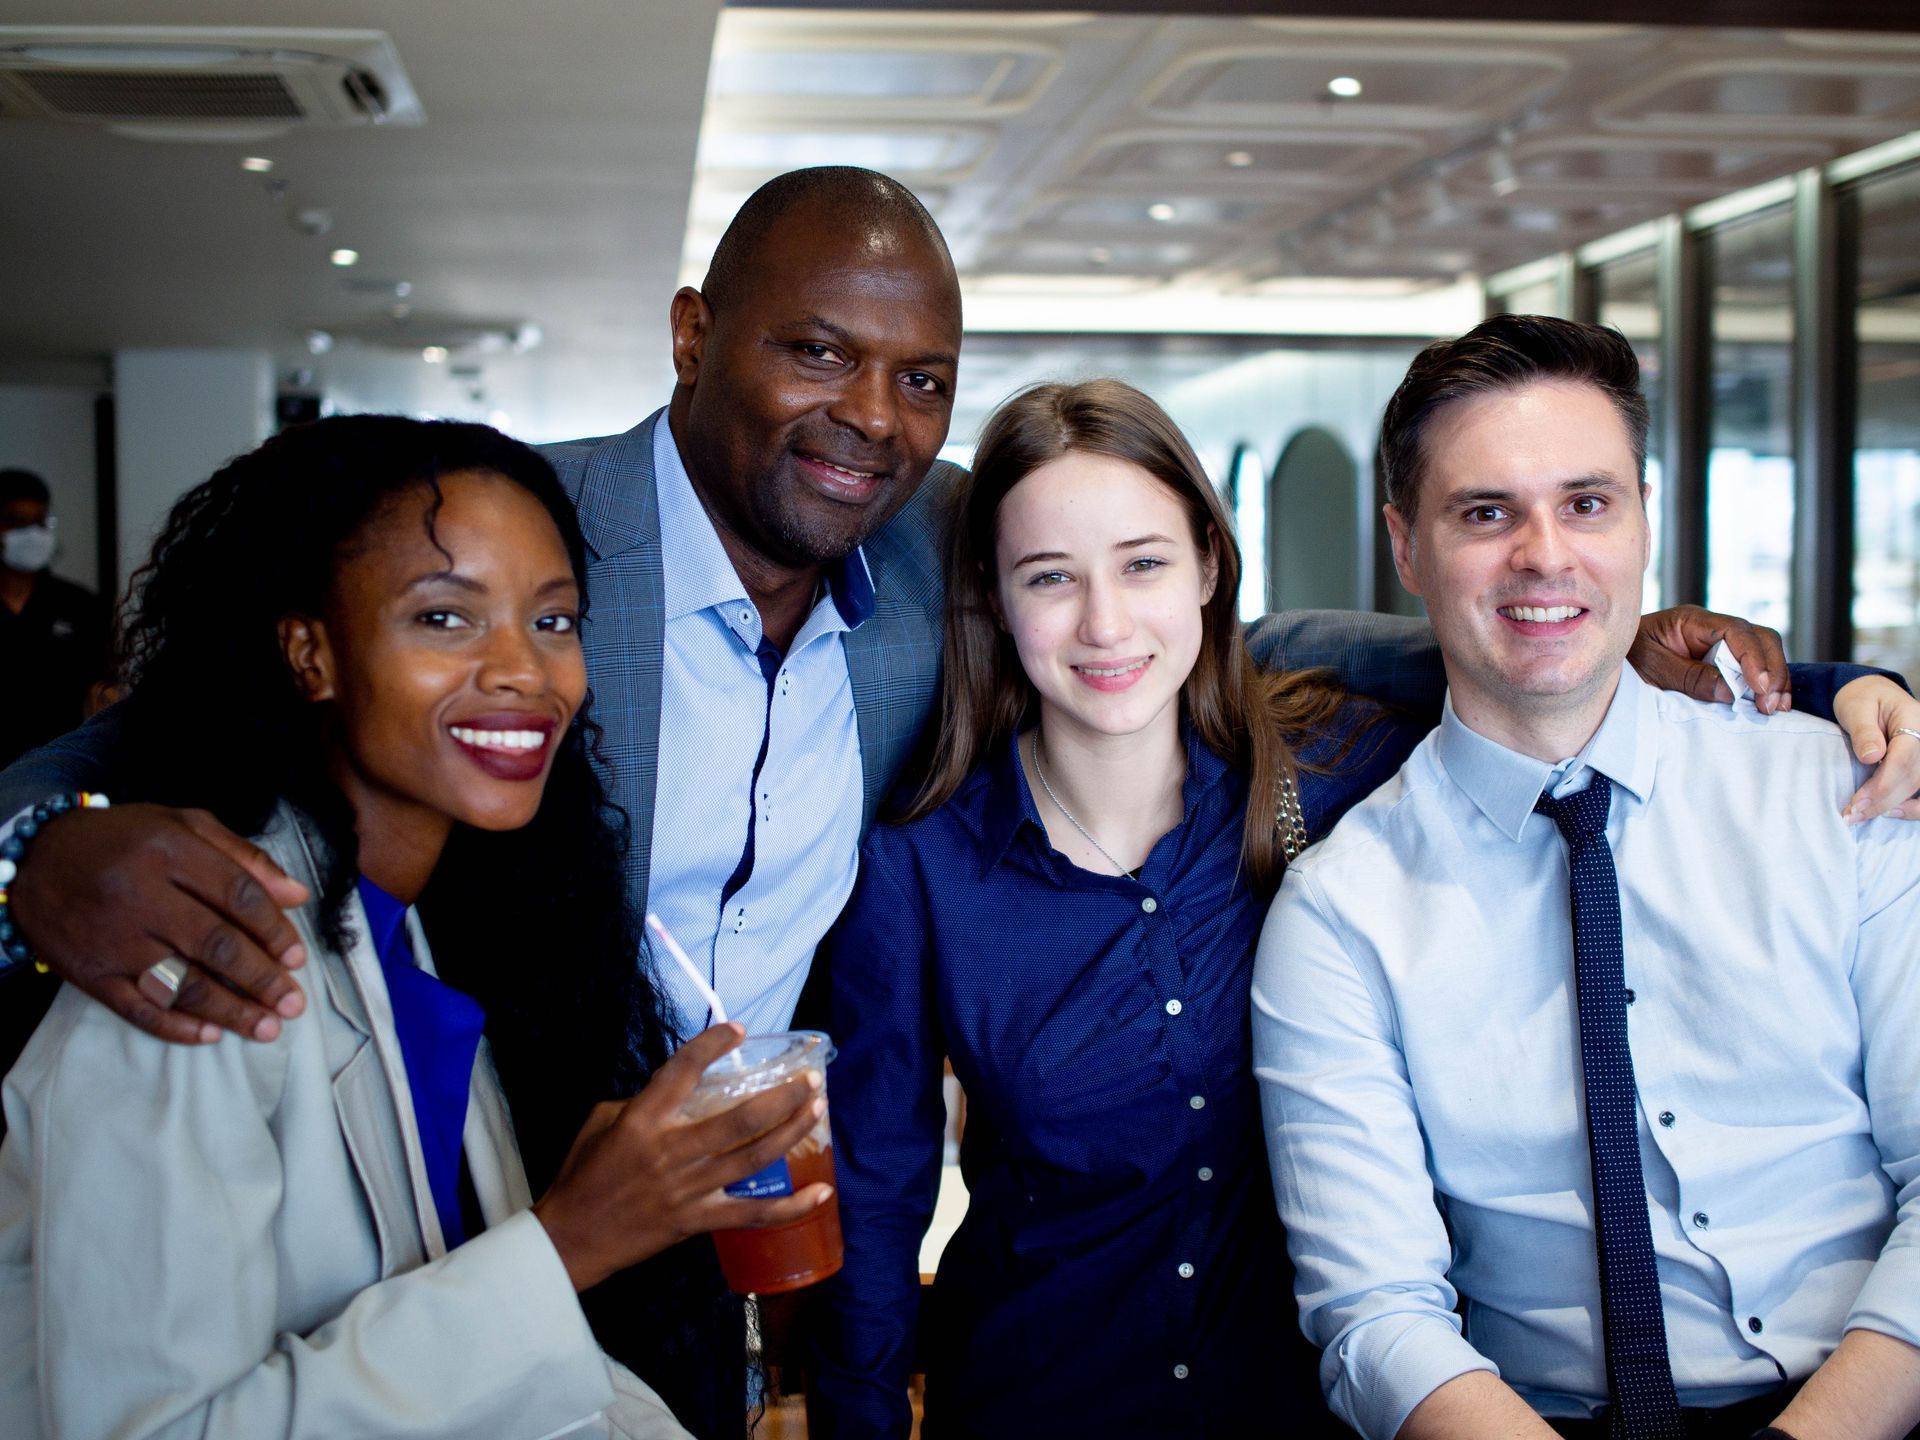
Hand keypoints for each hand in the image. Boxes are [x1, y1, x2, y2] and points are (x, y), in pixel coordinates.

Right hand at [7, 804, 309, 1044]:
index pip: (237, 895)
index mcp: (170, 852)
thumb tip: (297, 895)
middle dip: (261, 979)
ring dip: (229, 1011)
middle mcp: (140, 895)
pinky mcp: (90, 973)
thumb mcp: (184, 826)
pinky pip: (137, 1008)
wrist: (37, 860)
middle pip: (215, 944)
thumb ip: (244, 857)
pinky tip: (209, 1035)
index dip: (274, 930)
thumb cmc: (125, 840)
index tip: (298, 958)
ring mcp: (113, 939)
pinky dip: (175, 1026)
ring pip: (181, 982)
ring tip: (266, 1028)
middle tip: (293, 1005)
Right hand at [532, 1022, 832, 1292]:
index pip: (683, 1071)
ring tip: (817, 1110)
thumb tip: (683, 1090)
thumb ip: (640, 1101)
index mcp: (643, 1119)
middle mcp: (670, 1150)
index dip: (712, 1046)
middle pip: (739, 1119)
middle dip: (782, 1096)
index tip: (740, 1030)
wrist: (568, 1239)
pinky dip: (789, 1206)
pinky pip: (751, 1214)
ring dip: (790, 1132)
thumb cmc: (583, 1175)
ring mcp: (687, 1188)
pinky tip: (821, 1192)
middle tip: (809, 1078)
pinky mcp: (696, 1221)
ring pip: (752, 1158)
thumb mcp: (600, 1122)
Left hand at [1630, 605, 1791, 714]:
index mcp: (1692, 621)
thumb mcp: (1651, 667)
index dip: (1753, 658)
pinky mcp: (1719, 663)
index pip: (1736, 632)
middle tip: (1772, 705)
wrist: (1607, 662)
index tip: (1759, 687)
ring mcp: (1718, 645)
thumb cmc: (1625, 658)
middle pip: (1759, 639)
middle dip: (1772, 671)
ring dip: (1773, 680)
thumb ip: (1688, 677)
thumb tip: (1731, 691)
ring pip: (1762, 653)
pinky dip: (1763, 685)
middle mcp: (1711, 629)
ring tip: (1777, 709)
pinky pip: (1751, 669)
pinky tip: (1768, 705)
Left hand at [1834, 676, 1919, 821]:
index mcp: (1914, 719)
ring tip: (1864, 816)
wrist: (1873, 695)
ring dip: (1897, 807)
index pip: (1904, 758)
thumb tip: (1871, 757)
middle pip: (1913, 777)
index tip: (1856, 802)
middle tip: (1852, 815)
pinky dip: (1913, 807)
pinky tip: (1890, 813)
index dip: (1882, 784)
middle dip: (1883, 800)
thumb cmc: (1862, 699)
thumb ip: (1864, 731)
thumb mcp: (1856, 707)